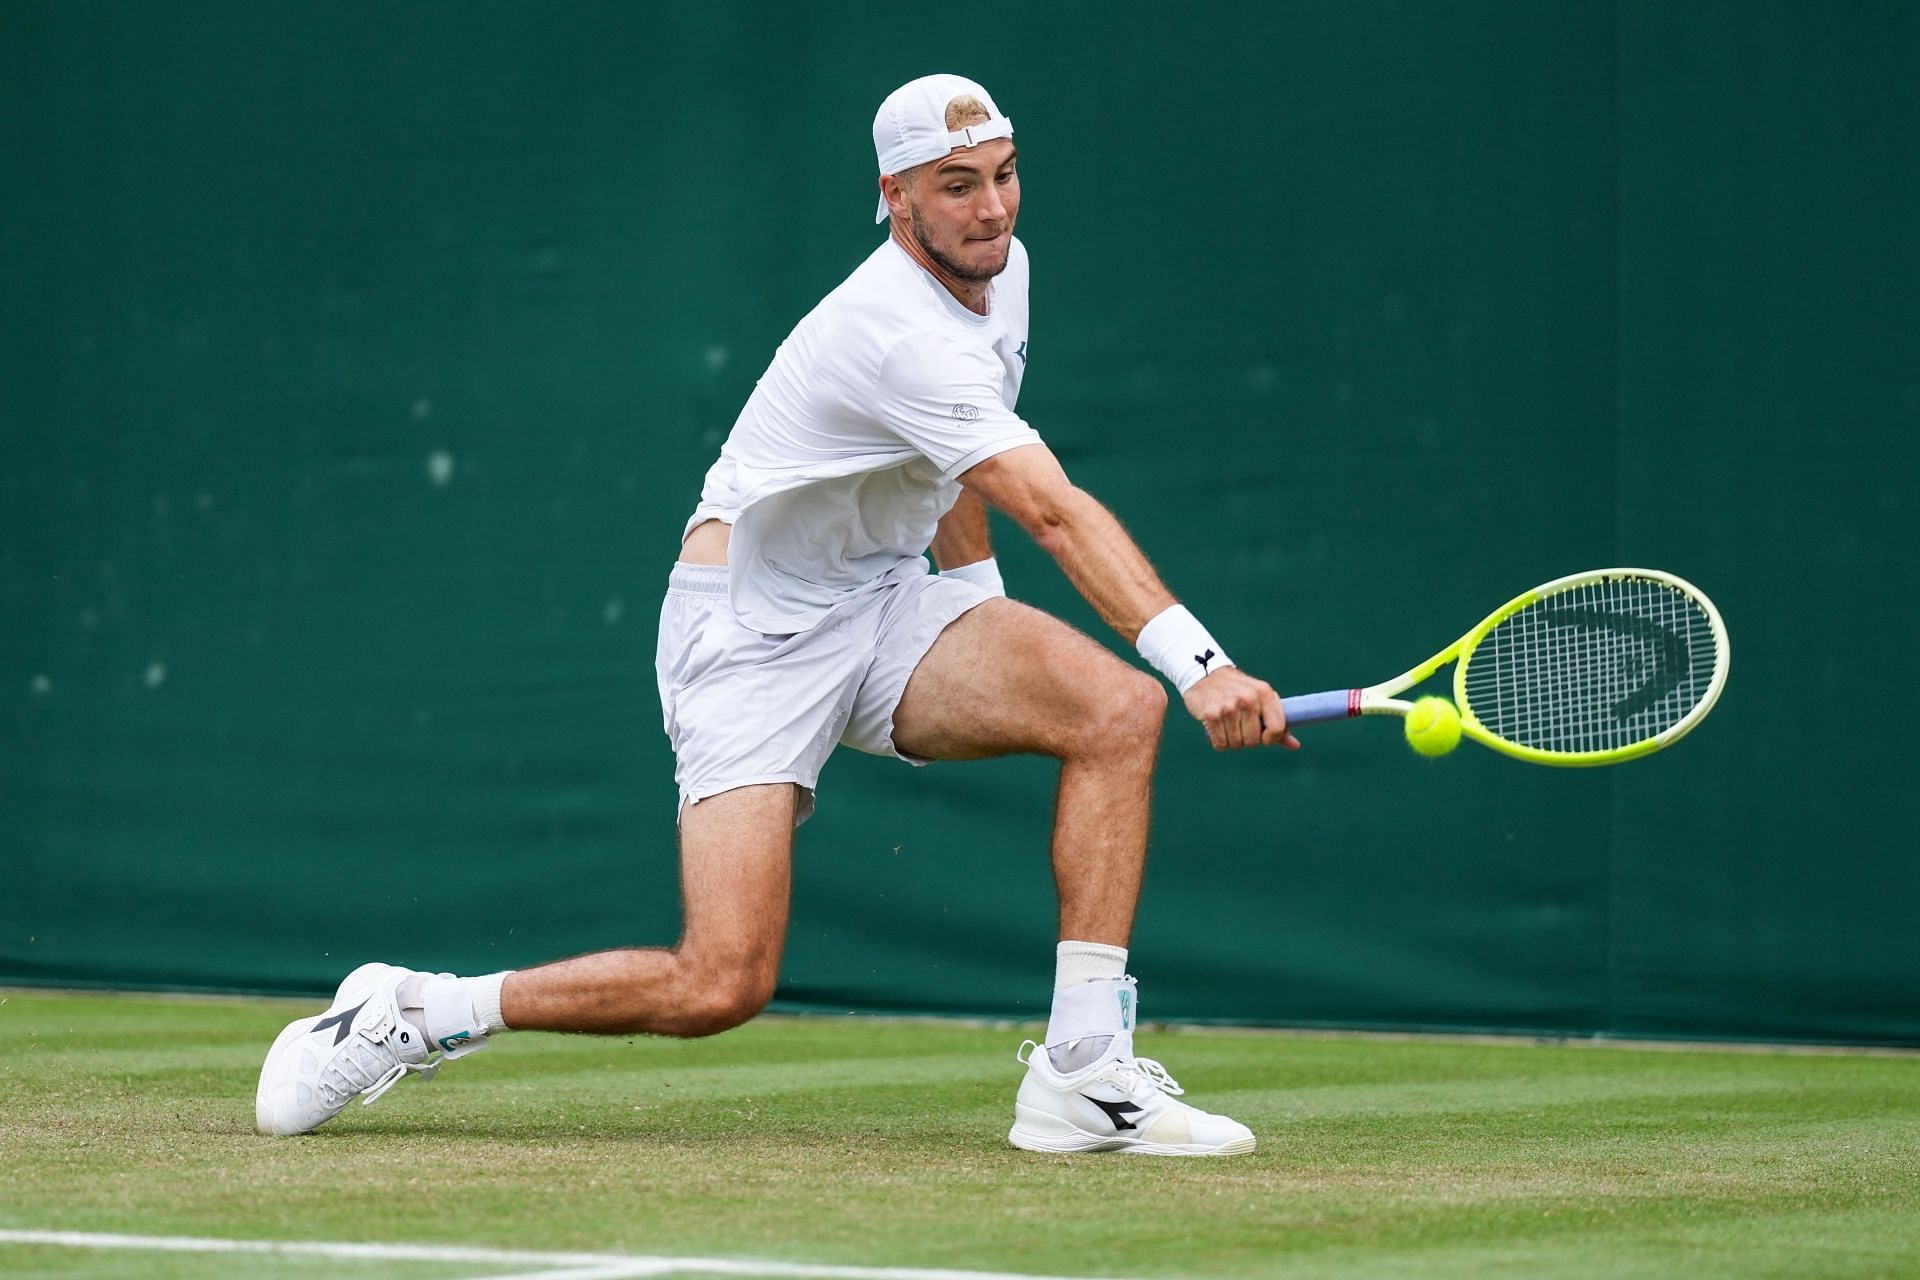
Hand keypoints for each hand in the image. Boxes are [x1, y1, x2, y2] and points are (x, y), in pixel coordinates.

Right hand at [1182, 668, 1300, 751]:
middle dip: (1248, 739)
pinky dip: (1219, 741)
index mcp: (1264, 693)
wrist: (1204, 675)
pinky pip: (1220, 744)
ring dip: (1232, 740)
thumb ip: (1277, 721)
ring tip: (1228, 725)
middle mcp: (1247, 699)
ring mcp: (1228, 707)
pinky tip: (1217, 727)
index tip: (1264, 737)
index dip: (1271, 739)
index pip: (1277, 728)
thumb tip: (1295, 746)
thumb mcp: (1260, 698)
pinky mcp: (1211, 715)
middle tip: (1241, 727)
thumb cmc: (1238, 690)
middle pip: (1254, 741)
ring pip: (1237, 744)